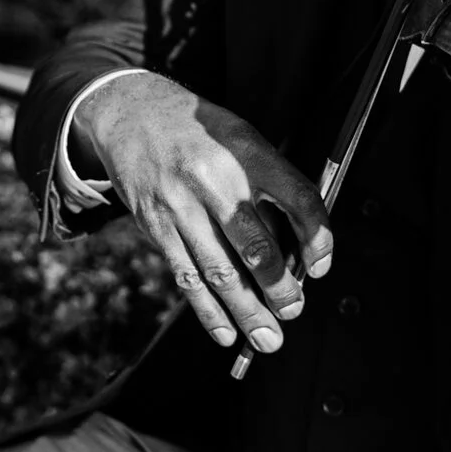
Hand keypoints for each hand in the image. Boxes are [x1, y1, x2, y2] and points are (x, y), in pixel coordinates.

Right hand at [73, 73, 333, 354]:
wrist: (131, 113)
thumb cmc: (198, 131)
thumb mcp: (242, 139)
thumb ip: (269, 187)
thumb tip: (296, 252)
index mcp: (247, 151)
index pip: (297, 199)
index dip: (317, 238)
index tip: (320, 267)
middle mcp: (213, 179)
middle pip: (256, 246)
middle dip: (279, 289)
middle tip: (293, 311)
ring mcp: (180, 205)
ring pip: (220, 272)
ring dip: (247, 312)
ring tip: (267, 338)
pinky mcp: (155, 226)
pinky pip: (186, 276)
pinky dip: (207, 311)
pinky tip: (224, 333)